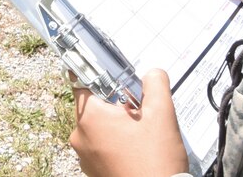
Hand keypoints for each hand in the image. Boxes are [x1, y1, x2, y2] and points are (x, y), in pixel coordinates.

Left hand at [70, 70, 188, 176]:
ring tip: (140, 131)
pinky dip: (115, 142)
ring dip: (116, 124)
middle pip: (94, 105)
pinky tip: (135, 147)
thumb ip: (156, 84)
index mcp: (91, 118)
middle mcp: (81, 137)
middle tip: (138, 108)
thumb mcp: (162, 114)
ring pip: (98, 127)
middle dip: (115, 103)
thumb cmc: (156, 162)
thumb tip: (153, 74)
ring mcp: (85, 156)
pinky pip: (100, 146)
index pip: (83, 82)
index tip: (114, 76)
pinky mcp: (93, 170)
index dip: (101, 76)